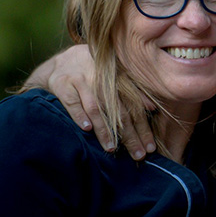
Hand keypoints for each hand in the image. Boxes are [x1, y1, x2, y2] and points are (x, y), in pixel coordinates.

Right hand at [26, 45, 155, 159]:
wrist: (62, 61)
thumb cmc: (94, 74)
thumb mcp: (115, 78)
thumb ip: (134, 92)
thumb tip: (152, 108)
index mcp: (118, 79)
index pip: (134, 107)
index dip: (143, 128)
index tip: (150, 147)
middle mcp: (102, 79)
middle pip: (119, 111)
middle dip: (129, 135)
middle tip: (138, 155)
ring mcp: (82, 81)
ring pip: (96, 108)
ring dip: (104, 129)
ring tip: (112, 148)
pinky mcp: (63, 84)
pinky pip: (72, 102)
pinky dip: (79, 116)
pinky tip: (86, 129)